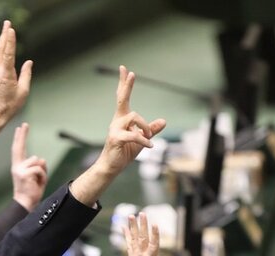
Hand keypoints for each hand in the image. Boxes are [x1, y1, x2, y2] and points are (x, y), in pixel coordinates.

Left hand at [0, 20, 32, 122]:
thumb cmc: (10, 105)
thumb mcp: (23, 91)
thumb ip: (26, 74)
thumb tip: (28, 62)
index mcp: (5, 74)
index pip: (8, 53)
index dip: (10, 41)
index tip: (10, 30)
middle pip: (0, 50)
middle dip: (4, 35)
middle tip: (7, 23)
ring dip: (3, 45)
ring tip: (6, 33)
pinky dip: (2, 62)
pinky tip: (6, 65)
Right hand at [10, 123, 47, 210]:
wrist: (25, 204)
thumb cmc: (31, 192)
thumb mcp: (37, 177)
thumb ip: (39, 167)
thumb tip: (41, 159)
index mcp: (19, 166)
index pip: (19, 149)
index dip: (20, 138)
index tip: (20, 128)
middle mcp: (16, 166)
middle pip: (19, 147)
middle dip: (22, 135)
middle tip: (25, 124)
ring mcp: (19, 170)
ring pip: (37, 160)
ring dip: (42, 171)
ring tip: (38, 181)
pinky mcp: (24, 174)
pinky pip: (39, 169)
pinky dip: (43, 176)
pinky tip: (39, 183)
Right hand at [69, 66, 165, 204]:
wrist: (111, 167)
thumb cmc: (124, 153)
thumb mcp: (142, 139)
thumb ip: (151, 129)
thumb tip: (163, 121)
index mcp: (122, 119)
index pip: (122, 97)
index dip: (124, 84)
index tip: (125, 69)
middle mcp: (117, 121)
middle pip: (122, 99)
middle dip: (126, 85)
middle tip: (131, 73)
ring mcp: (114, 129)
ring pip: (135, 117)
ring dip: (146, 128)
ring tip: (149, 138)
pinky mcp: (116, 138)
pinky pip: (134, 135)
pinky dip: (144, 140)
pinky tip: (150, 145)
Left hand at [110, 213, 162, 255]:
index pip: (154, 246)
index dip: (155, 235)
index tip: (156, 224)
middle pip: (143, 238)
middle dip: (143, 225)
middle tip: (142, 213)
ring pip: (135, 239)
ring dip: (133, 226)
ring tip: (131, 215)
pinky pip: (129, 244)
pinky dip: (126, 235)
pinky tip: (123, 226)